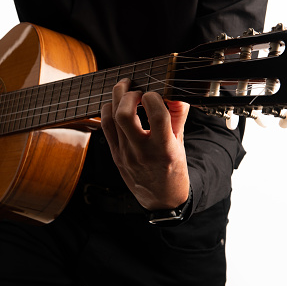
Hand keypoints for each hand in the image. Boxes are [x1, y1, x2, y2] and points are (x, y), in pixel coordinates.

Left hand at [101, 78, 189, 209]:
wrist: (161, 198)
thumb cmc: (173, 169)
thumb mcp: (181, 143)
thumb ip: (178, 115)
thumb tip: (174, 92)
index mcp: (164, 148)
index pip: (157, 115)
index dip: (154, 97)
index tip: (155, 94)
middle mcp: (142, 151)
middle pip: (125, 114)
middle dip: (128, 93)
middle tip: (136, 88)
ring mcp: (125, 154)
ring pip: (111, 118)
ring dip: (116, 98)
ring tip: (124, 88)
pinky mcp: (115, 155)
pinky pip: (105, 127)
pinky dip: (108, 111)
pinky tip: (116, 105)